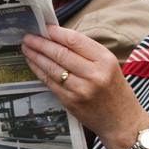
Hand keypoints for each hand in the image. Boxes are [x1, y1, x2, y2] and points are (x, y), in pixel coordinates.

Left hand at [21, 24, 143, 137]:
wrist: (122, 121)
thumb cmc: (115, 91)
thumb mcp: (110, 65)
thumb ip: (88, 52)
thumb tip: (59, 38)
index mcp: (105, 60)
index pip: (75, 41)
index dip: (56, 33)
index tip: (45, 28)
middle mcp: (94, 74)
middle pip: (60, 53)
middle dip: (41, 43)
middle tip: (30, 37)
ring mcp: (81, 89)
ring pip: (52, 68)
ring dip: (36, 56)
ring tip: (27, 48)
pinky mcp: (71, 102)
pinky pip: (50, 83)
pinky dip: (39, 71)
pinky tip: (33, 64)